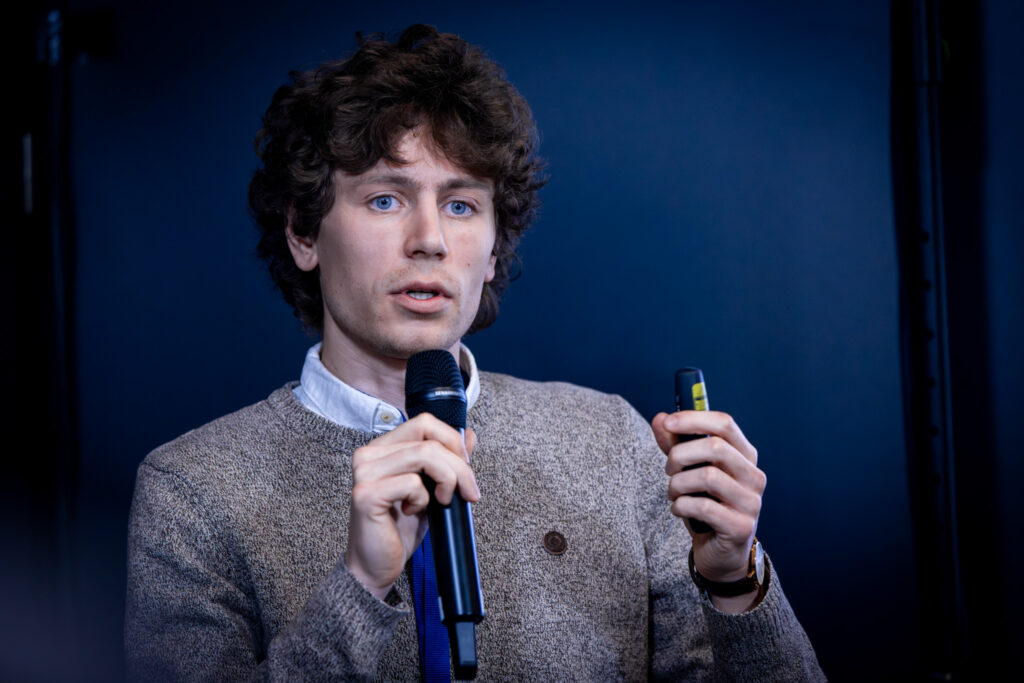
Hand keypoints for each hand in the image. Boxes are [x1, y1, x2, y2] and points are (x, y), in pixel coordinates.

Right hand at [344, 413, 480, 599]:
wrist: (376, 566)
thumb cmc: (400, 528)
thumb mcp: (431, 489)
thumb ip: (446, 461)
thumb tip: (469, 436)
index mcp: (383, 448)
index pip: (424, 422)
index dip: (452, 440)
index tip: (466, 467)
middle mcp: (369, 454)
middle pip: (429, 438)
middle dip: (459, 465)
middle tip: (468, 492)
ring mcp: (365, 472)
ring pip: (425, 455)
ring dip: (448, 480)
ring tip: (443, 501)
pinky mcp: (366, 494)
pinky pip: (412, 483)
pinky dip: (423, 499)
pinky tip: (412, 512)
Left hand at [651, 410, 765, 590]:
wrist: (720, 553)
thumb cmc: (705, 506)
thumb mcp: (688, 472)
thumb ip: (675, 445)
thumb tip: (660, 419)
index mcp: (745, 456)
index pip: (725, 424)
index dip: (694, 419)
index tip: (668, 423)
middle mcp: (753, 476)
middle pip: (715, 447)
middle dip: (680, 454)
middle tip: (668, 469)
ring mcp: (751, 502)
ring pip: (708, 476)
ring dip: (678, 483)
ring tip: (673, 493)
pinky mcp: (741, 526)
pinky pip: (703, 507)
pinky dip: (681, 505)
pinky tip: (678, 510)